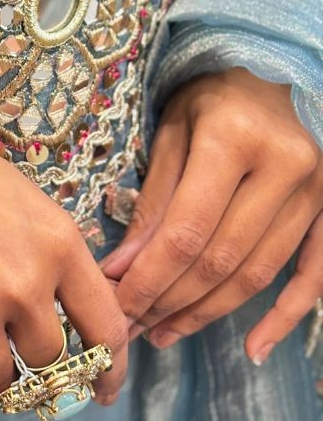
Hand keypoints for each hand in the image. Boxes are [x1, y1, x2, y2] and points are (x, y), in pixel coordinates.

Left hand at [100, 69, 322, 359]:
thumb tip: (123, 268)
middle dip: (171, 300)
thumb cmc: (214, 96)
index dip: (150, 276)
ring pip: (258, 273)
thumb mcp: (174, 129)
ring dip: (209, 312)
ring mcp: (316, 192)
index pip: (187, 230)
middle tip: (132, 325)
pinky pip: (312, 277)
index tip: (117, 305)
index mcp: (233, 139)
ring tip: (165, 331)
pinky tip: (253, 348)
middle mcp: (283, 167)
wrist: (275, 72)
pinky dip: (285, 318)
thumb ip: (154, 199)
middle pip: (221, 259)